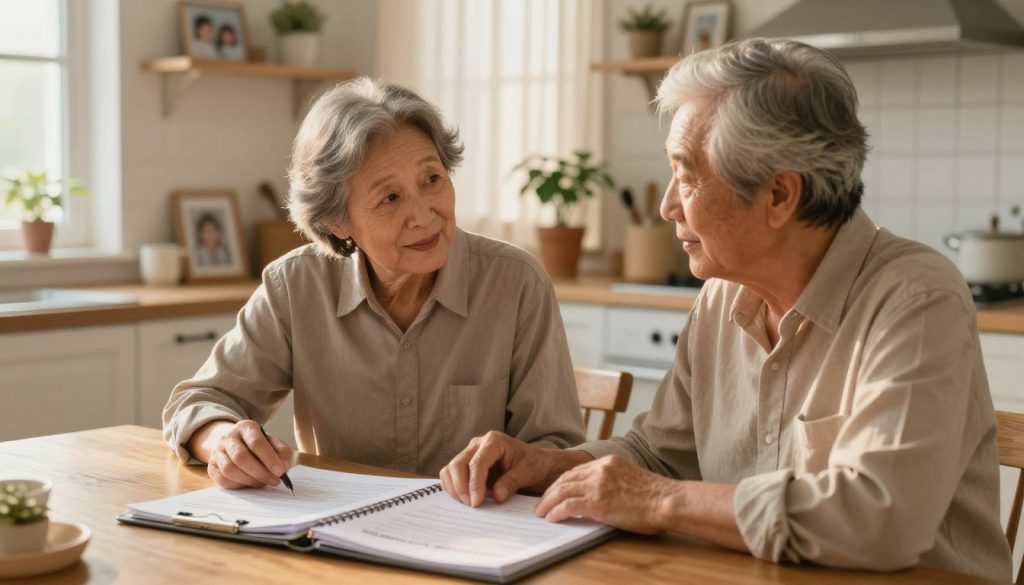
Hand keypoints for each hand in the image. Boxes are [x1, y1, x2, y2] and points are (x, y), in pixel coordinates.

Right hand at [193, 420, 292, 488]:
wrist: (235, 444)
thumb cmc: (258, 445)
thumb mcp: (273, 442)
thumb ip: (282, 452)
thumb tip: (284, 467)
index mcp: (246, 427)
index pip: (256, 442)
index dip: (269, 458)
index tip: (281, 471)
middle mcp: (228, 437)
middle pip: (241, 457)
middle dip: (260, 472)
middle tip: (274, 481)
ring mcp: (217, 452)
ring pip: (229, 469)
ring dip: (249, 480)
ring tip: (263, 483)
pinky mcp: (211, 467)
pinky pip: (222, 480)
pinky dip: (238, 485)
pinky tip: (249, 484)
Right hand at [439, 431, 590, 506]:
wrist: (535, 464)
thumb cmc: (532, 464)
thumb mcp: (527, 472)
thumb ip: (511, 482)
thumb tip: (497, 496)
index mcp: (494, 441)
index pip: (477, 462)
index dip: (474, 484)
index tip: (476, 502)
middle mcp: (478, 444)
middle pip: (458, 464)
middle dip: (460, 486)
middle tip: (470, 505)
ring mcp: (470, 453)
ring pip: (451, 469)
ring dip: (454, 488)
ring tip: (466, 504)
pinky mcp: (467, 465)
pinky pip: (452, 475)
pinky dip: (453, 488)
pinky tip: (463, 500)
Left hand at [534, 455, 672, 533]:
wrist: (666, 501)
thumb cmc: (656, 496)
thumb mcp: (631, 478)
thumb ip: (613, 481)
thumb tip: (600, 494)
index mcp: (608, 462)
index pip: (576, 470)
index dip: (562, 481)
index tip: (554, 490)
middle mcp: (600, 469)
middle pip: (565, 478)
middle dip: (550, 491)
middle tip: (542, 502)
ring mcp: (597, 484)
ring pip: (562, 490)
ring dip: (548, 502)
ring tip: (541, 512)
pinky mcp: (596, 502)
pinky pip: (568, 506)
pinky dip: (556, 512)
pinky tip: (552, 518)